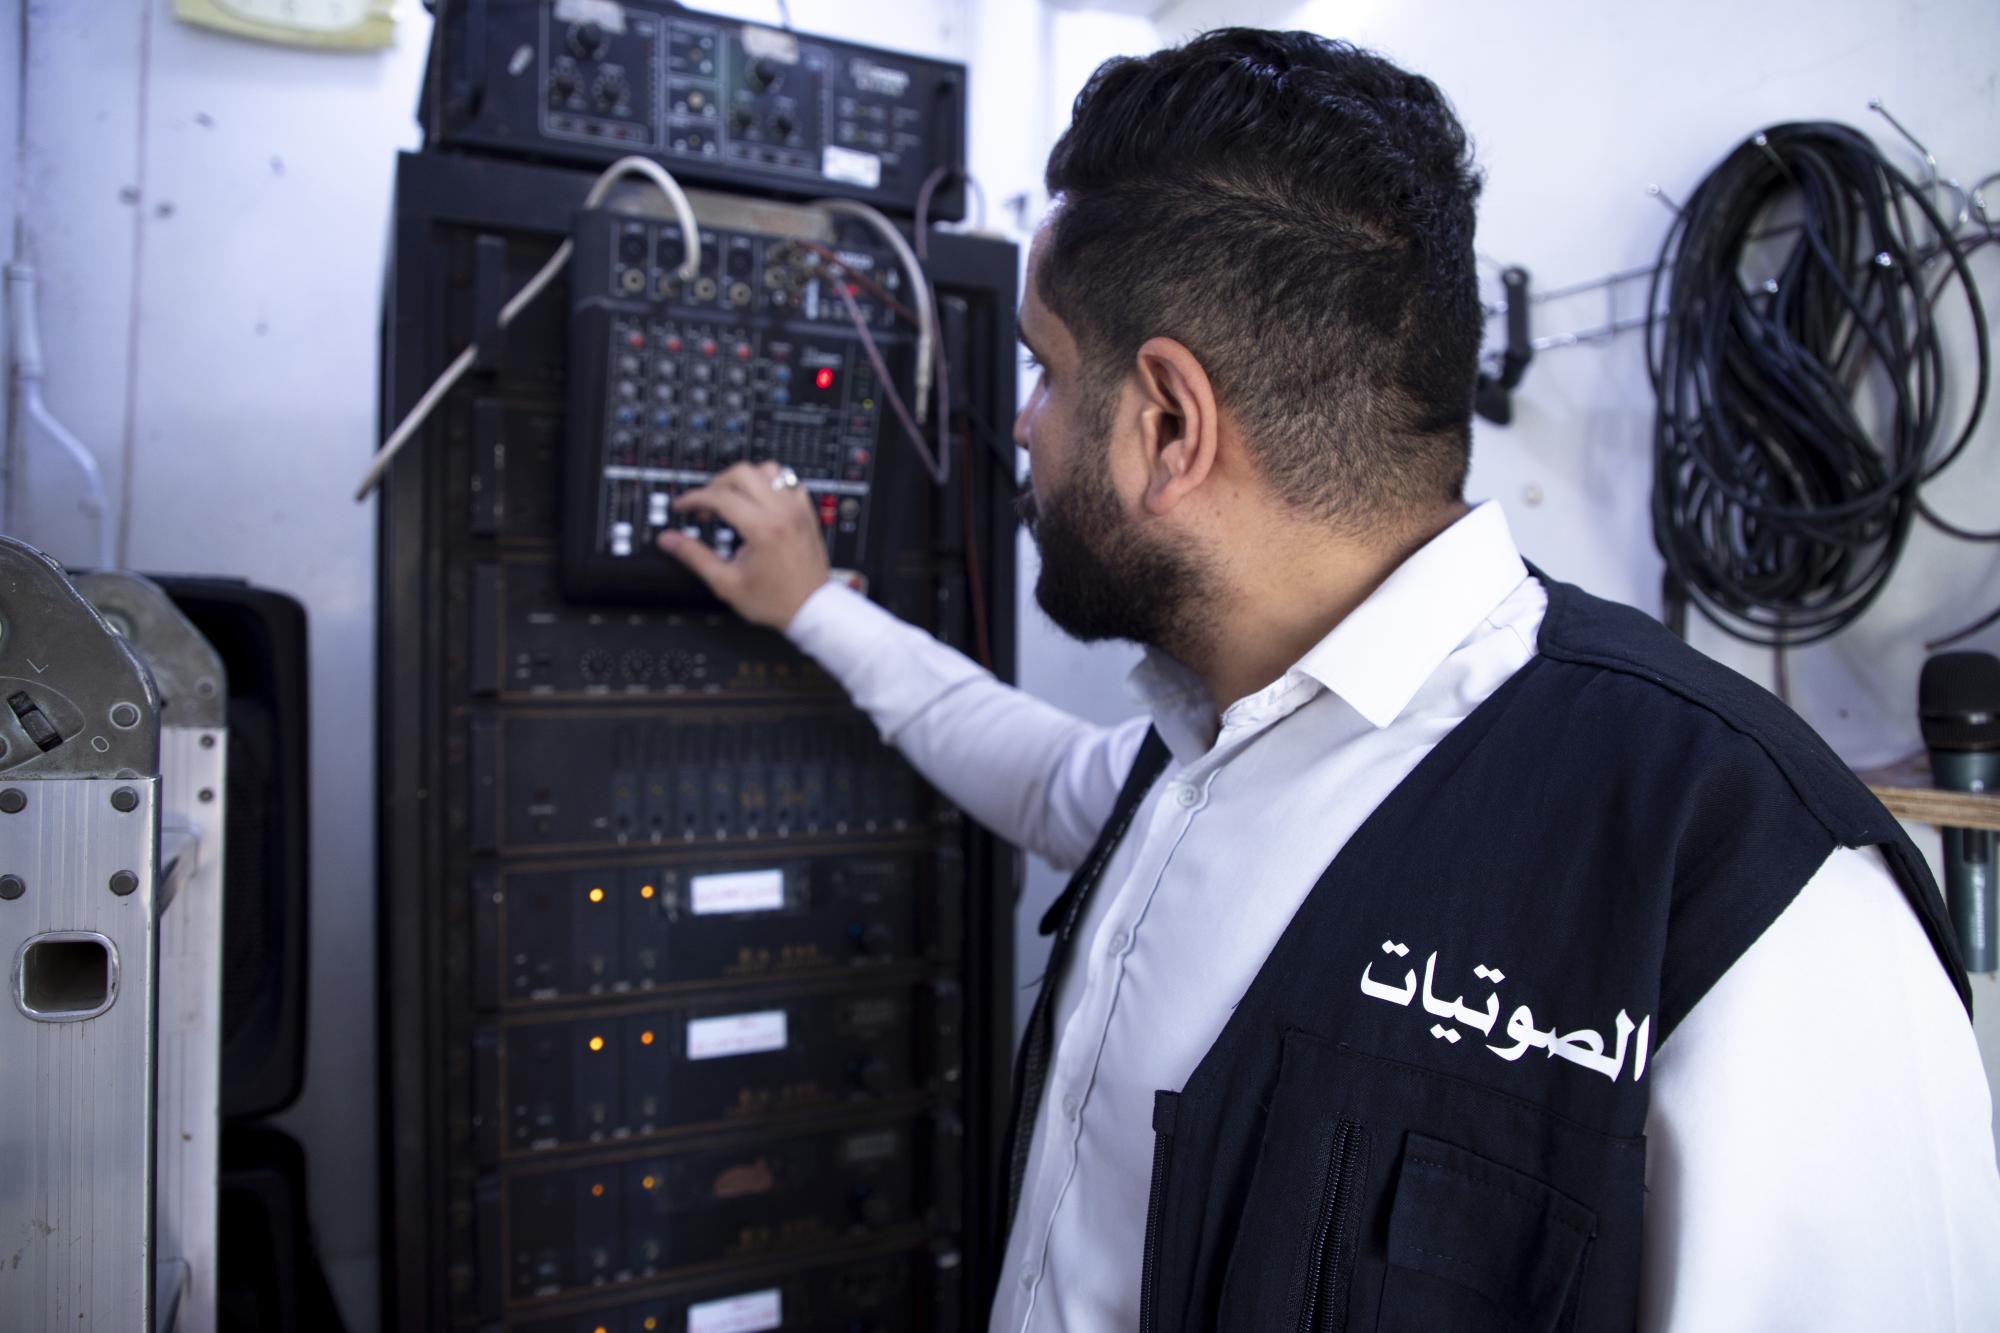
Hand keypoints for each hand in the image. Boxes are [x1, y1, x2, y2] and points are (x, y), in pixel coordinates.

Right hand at [657, 461, 829, 628]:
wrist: (811, 609)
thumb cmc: (774, 600)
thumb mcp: (726, 583)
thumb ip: (695, 557)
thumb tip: (668, 540)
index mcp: (762, 529)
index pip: (720, 496)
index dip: (694, 498)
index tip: (682, 506)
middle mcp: (782, 512)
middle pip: (742, 472)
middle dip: (717, 483)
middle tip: (706, 505)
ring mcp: (797, 509)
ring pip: (768, 470)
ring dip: (745, 479)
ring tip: (732, 500)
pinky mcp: (806, 512)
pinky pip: (787, 481)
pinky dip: (769, 484)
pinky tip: (758, 502)